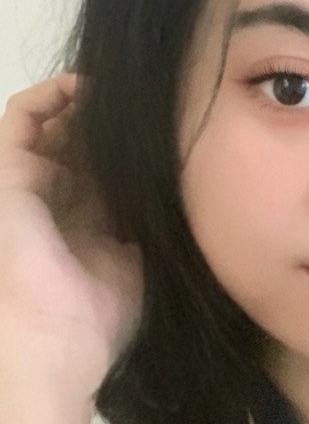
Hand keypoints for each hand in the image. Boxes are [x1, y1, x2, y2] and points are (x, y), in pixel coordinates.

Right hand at [0, 74, 142, 398]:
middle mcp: (61, 199)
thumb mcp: (140, 265)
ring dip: (84, 103)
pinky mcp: (9, 174)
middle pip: (85, 143)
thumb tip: (177, 195)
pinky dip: (50, 94)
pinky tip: (86, 86)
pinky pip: (20, 116)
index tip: (170, 129)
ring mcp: (33, 185)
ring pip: (54, 124)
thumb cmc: (103, 313)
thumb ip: (149, 228)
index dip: (136, 149)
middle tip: (149, 102)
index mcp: (90, 222)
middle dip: (114, 123)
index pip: (112, 171)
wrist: (61, 337)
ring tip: (118, 91)